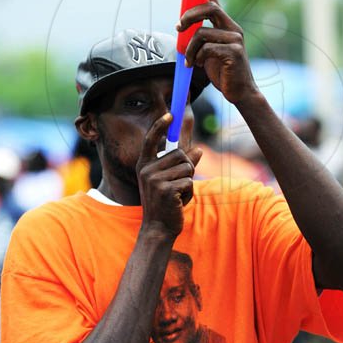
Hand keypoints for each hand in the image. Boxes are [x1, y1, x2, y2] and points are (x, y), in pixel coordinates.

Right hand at [136, 113, 201, 237]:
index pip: (150, 140)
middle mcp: (146, 170)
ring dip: (189, 181)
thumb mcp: (170, 180)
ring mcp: (154, 180)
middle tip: (179, 184)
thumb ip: (183, 164)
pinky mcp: (165, 190)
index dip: (160, 125)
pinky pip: (189, 181)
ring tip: (178, 194)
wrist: (158, 228)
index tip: (171, 114)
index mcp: (144, 165)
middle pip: (179, 154)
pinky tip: (179, 202)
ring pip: (187, 167)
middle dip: (187, 167)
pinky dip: (189, 192)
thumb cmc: (166, 202)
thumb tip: (198, 149)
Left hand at [177, 0, 257, 103]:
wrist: (240, 93)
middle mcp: (233, 29)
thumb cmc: (223, 72)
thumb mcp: (209, 51)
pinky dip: (195, 57)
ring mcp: (235, 40)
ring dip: (188, 48)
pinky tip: (196, 65)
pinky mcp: (234, 52)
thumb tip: (181, 26)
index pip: (213, 2)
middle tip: (178, 27)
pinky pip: (206, 48)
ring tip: (188, 60)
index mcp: (227, 26)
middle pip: (209, 8)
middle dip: (189, 15)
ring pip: (201, 33)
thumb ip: (201, 37)